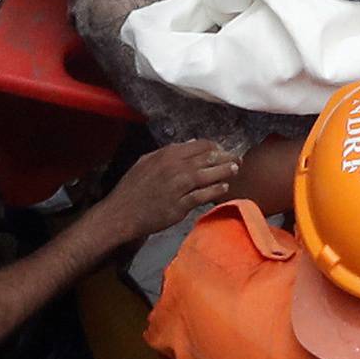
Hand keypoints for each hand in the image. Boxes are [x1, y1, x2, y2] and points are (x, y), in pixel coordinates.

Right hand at [93, 140, 239, 240]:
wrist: (121, 214)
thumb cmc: (132, 188)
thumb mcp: (146, 161)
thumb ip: (169, 152)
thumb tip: (192, 144)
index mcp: (167, 154)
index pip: (200, 146)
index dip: (215, 147)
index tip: (222, 150)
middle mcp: (175, 168)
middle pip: (209, 159)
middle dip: (226, 158)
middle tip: (238, 159)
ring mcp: (179, 187)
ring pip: (209, 176)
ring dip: (225, 172)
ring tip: (235, 170)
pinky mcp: (180, 205)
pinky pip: (203, 195)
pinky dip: (215, 190)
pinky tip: (224, 188)